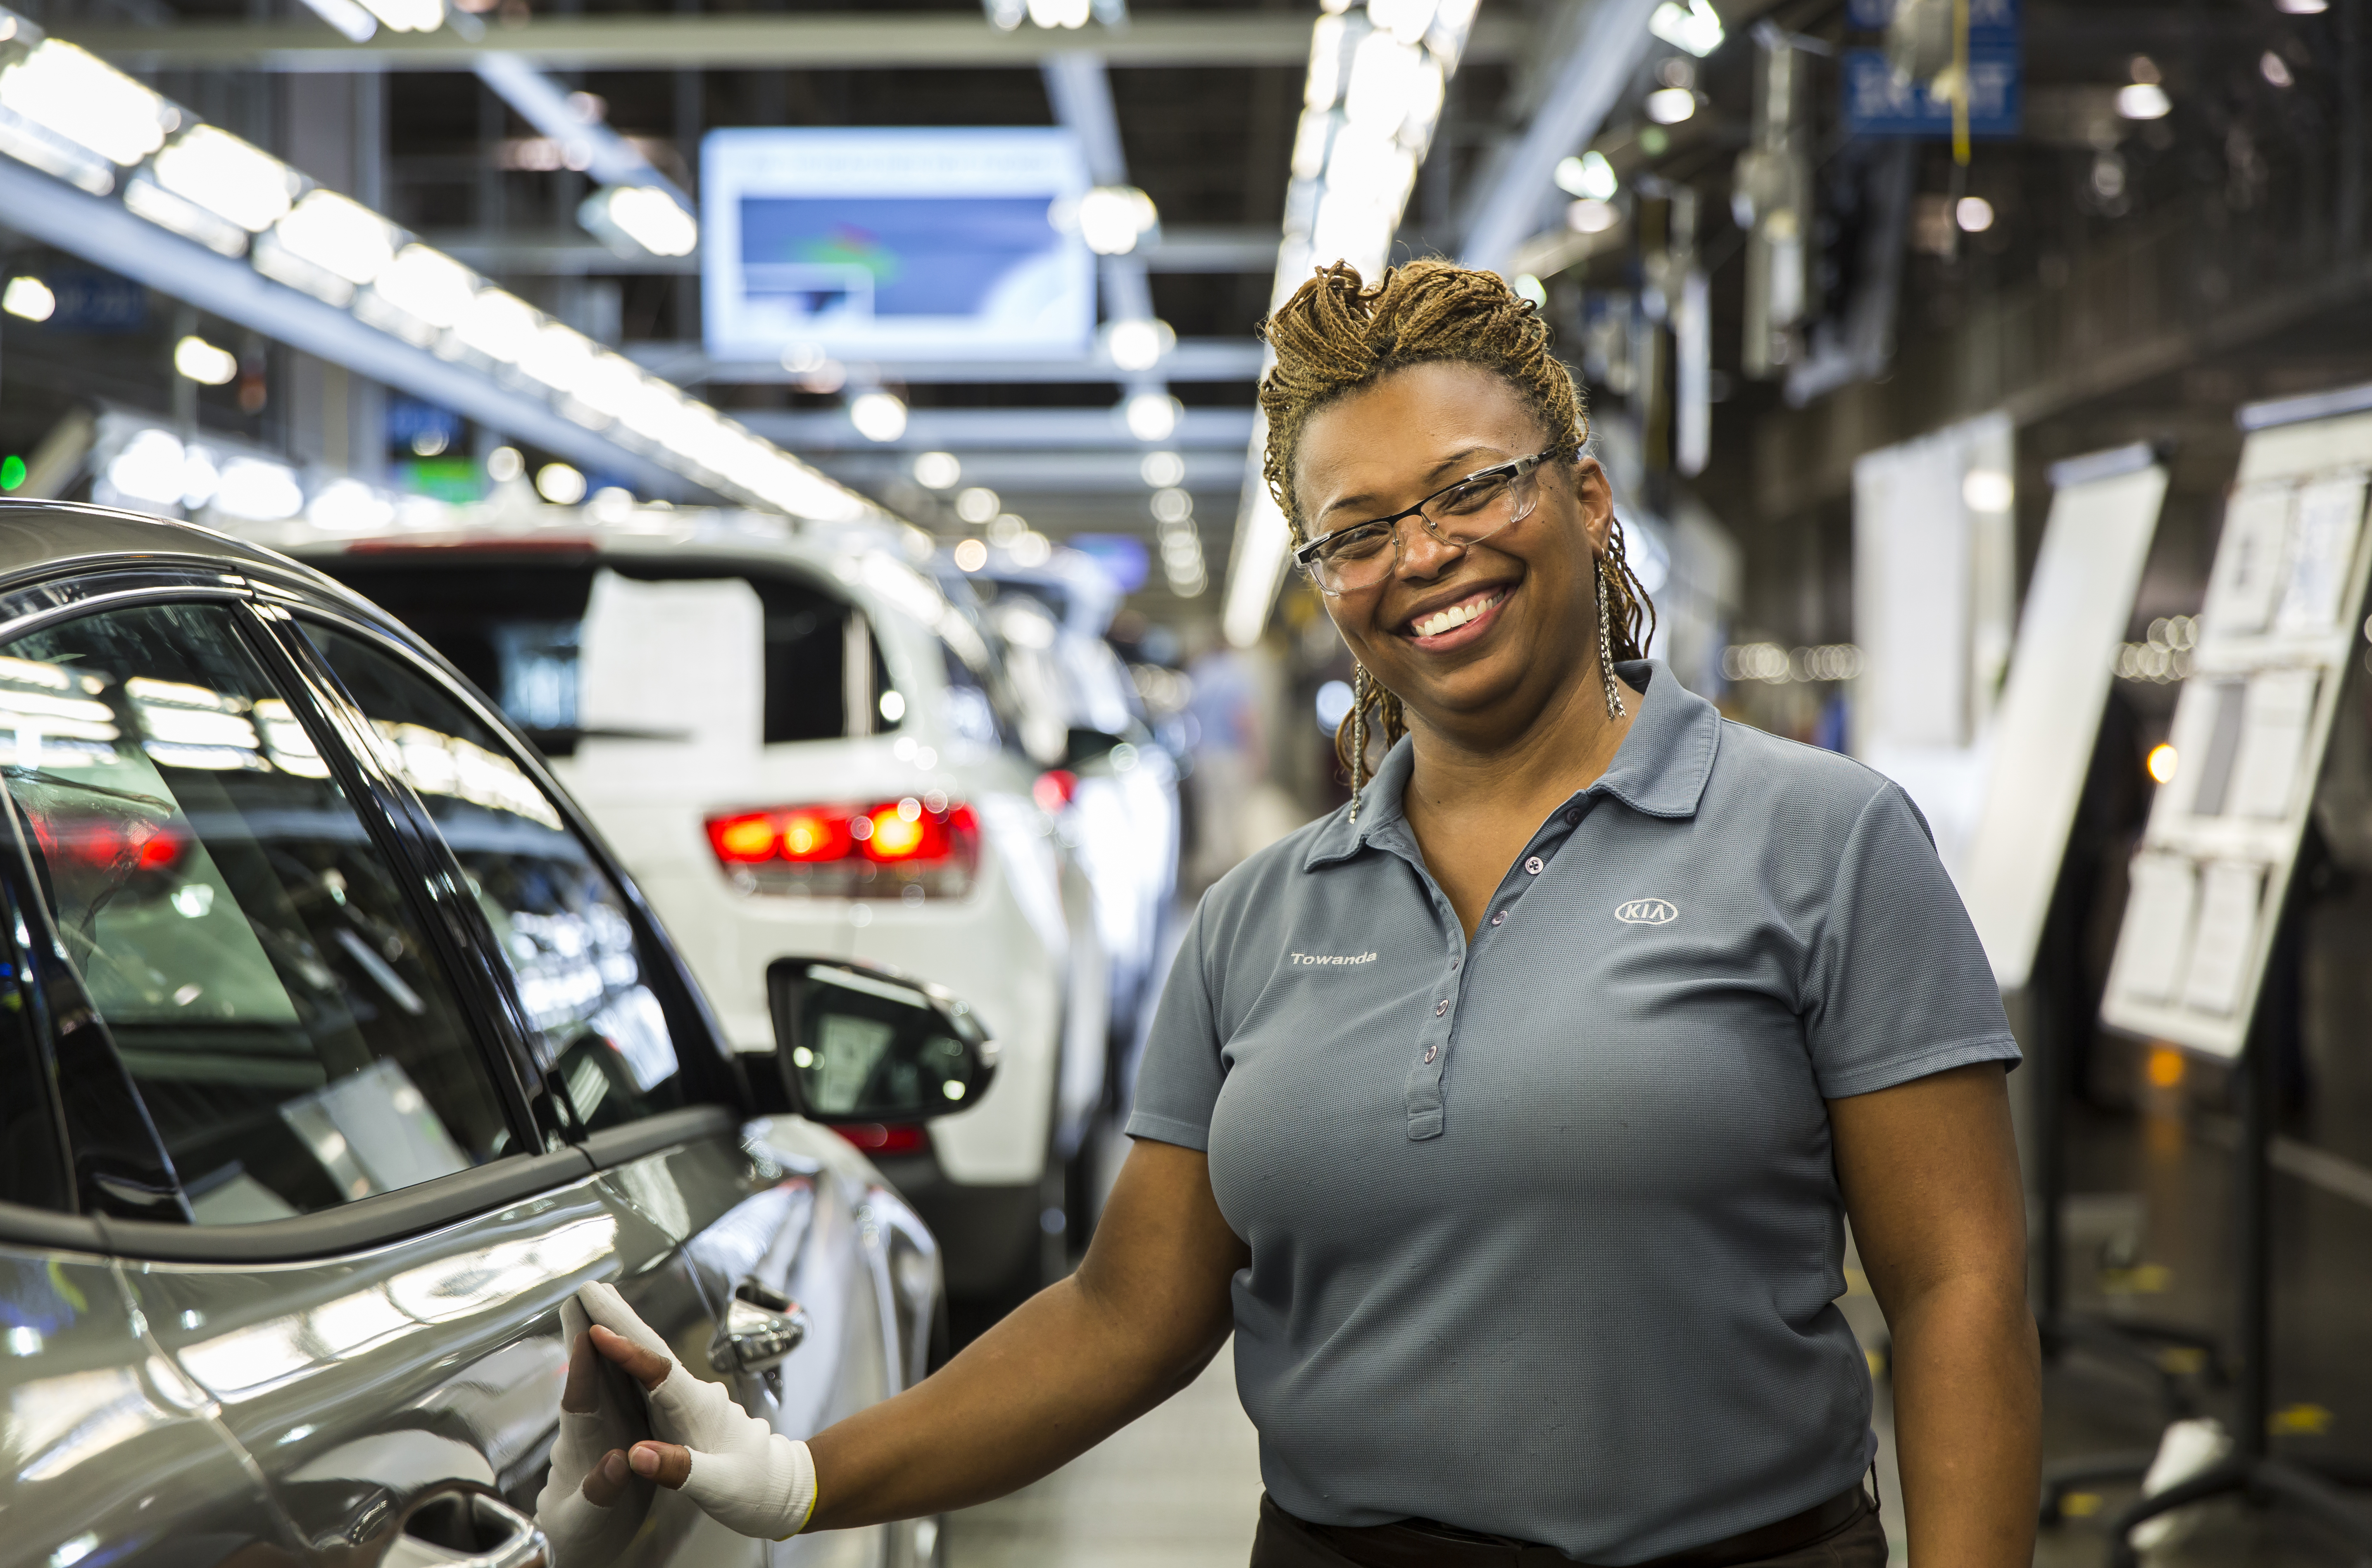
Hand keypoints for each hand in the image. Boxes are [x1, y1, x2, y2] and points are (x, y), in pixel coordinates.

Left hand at [535, 1294, 655, 1567]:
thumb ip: (600, 1491)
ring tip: (603, 1304)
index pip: (580, 1398)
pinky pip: (618, 1390)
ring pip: (601, 1377)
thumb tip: (619, 1461)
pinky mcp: (615, 1432)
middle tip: (584, 1292)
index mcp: (583, 1447)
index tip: (586, 1329)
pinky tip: (629, 1347)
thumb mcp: (590, 1520)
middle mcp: (589, 1429)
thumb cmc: (578, 1535)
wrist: (577, 1545)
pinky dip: (621, 1364)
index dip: (583, 1364)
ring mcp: (601, 1428)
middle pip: (587, 1374)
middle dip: (585, 1332)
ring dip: (601, 1339)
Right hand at [577, 1281, 818, 1540]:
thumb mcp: (718, 1487)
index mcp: (699, 1408)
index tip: (596, 1329)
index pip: (657, 1371)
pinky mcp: (690, 1407)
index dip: (626, 1351)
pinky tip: (619, 1350)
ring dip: (626, 1331)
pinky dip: (635, 1356)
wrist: (784, 1488)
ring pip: (654, 1358)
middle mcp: (696, 1394)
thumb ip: (679, 1469)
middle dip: (621, 1319)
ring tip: (596, 1304)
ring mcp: (694, 1398)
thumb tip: (634, 1454)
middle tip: (589, 1288)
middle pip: (653, 1350)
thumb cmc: (755, 1488)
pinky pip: (656, 1374)